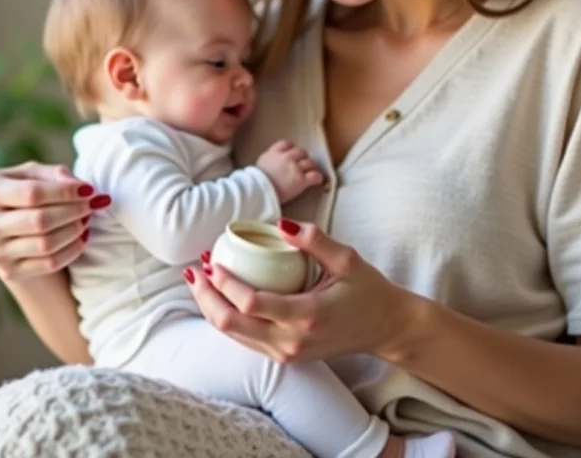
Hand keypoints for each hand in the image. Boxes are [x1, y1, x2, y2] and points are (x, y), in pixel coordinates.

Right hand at [0, 161, 110, 281]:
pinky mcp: (9, 271)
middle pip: (41, 221)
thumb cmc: (19, 188)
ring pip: (46, 244)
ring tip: (87, 217)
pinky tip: (82, 236)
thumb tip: (83, 189)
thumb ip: (55, 174)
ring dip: (75, 230)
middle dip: (75, 211)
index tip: (89, 190)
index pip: (33, 194)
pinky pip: (50, 264)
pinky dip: (73, 250)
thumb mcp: (31, 172)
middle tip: (92, 204)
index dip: (65, 192)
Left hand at [186, 220, 425, 363]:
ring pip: (233, 335)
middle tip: (195, 270)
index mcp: (306, 317)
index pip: (251, 304)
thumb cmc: (368, 290)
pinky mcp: (285, 357)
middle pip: (231, 324)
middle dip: (206, 297)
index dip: (225, 283)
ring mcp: (286, 354)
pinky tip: (220, 295)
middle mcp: (291, 342)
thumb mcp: (347, 259)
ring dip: (211, 307)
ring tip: (200, 279)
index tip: (212, 261)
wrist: (385, 329)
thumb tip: (280, 223)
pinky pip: (245, 339)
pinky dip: (227, 317)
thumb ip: (315, 240)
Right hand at [256, 141, 322, 203]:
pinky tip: (317, 180)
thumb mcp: (261, 163)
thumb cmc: (256, 182)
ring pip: (310, 162)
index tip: (292, 154)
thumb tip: (273, 161)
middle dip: (303, 158)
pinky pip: (315, 175)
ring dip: (311, 167)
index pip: (287, 144)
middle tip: (302, 164)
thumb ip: (270, 158)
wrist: (259, 192)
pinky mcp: (301, 180)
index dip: (291, 149)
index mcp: (275, 152)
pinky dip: (317, 178)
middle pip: (301, 152)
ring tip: (310, 172)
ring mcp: (295, 168)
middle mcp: (287, 157)